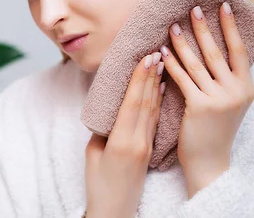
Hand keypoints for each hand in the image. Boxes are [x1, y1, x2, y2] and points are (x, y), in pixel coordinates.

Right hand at [85, 53, 165, 217]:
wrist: (114, 211)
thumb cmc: (98, 184)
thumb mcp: (92, 153)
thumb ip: (102, 129)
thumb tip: (110, 110)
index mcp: (121, 141)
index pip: (132, 103)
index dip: (139, 79)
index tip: (144, 58)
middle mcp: (138, 141)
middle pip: (146, 102)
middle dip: (150, 76)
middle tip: (155, 52)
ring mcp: (146, 146)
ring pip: (153, 110)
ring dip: (156, 85)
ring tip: (161, 64)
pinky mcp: (149, 150)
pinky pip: (154, 121)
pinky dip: (157, 102)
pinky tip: (161, 90)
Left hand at [159, 2, 253, 197]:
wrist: (210, 160)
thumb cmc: (216, 129)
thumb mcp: (231, 103)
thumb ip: (227, 80)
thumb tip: (216, 51)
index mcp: (246, 88)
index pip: (239, 51)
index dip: (230, 28)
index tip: (222, 7)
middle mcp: (236, 91)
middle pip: (216, 52)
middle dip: (203, 29)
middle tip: (192, 9)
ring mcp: (219, 98)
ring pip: (196, 63)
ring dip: (182, 43)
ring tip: (171, 27)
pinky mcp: (199, 106)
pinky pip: (182, 78)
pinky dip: (170, 63)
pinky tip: (161, 52)